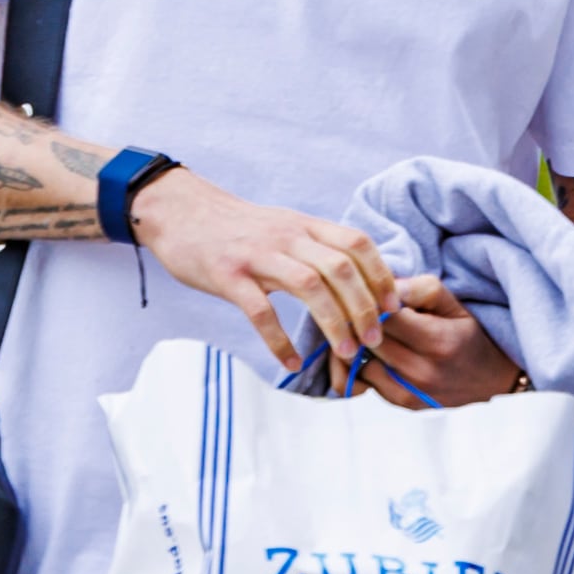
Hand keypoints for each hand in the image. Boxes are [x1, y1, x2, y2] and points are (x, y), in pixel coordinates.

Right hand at [130, 168, 395, 377]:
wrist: (180, 211)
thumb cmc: (239, 229)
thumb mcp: (284, 227)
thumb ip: (317, 247)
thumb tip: (358, 279)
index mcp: (305, 226)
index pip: (357, 243)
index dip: (381, 275)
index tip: (392, 306)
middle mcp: (287, 237)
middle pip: (341, 268)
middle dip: (364, 307)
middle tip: (374, 339)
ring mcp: (257, 255)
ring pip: (309, 287)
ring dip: (334, 323)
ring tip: (346, 352)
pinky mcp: (228, 276)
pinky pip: (261, 311)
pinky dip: (280, 340)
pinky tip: (293, 362)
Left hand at [363, 274, 527, 407]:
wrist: (491, 381)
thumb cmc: (468, 336)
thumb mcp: (454, 305)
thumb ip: (421, 289)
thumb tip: (387, 286)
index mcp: (437, 341)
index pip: (383, 315)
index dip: (373, 301)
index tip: (375, 295)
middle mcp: (422, 371)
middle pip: (366, 338)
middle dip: (361, 320)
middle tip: (365, 309)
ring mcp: (409, 392)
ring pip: (359, 360)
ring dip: (358, 344)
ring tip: (370, 332)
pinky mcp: (401, 403)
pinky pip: (362, 381)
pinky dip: (362, 364)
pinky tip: (374, 354)